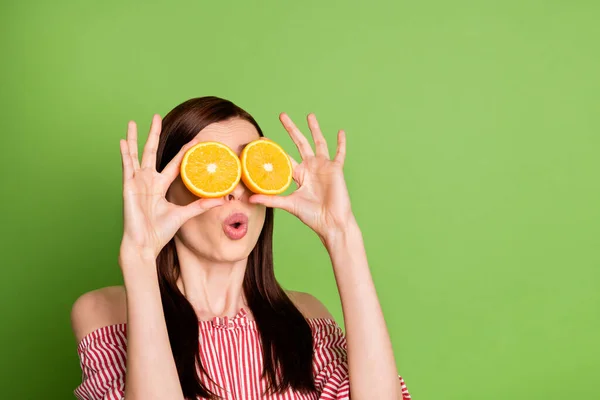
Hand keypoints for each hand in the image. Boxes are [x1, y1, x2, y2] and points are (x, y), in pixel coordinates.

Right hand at [119, 114, 224, 260]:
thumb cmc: (160, 231)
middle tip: (157, 116)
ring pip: (136, 155)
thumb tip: (222, 201)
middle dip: (154, 134)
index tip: (195, 138)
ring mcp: (137, 182)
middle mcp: (149, 180)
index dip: (185, 150)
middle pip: (152, 151)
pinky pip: (127, 166)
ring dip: (134, 138)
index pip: (175, 162)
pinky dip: (125, 153)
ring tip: (133, 121)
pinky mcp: (128, 187)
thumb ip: (200, 205)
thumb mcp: (183, 215)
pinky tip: (122, 140)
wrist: (145, 244)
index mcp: (160, 186)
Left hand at [249, 113, 353, 242]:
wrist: (331, 222)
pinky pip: (339, 153)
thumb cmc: (311, 216)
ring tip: (309, 115)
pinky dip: (341, 143)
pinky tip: (340, 131)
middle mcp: (310, 168)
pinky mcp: (336, 170)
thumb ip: (271, 200)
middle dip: (292, 129)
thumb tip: (250, 199)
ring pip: (319, 143)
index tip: (262, 138)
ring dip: (314, 129)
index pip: (284, 157)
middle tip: (282, 115)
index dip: (274, 148)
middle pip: (300, 143)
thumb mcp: (289, 205)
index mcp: (299, 175)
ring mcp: (324, 167)